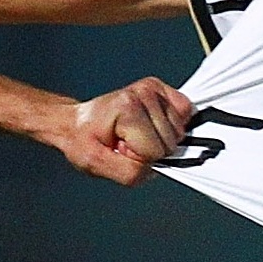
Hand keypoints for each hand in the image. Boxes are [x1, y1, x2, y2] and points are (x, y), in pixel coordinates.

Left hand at [59, 78, 192, 184]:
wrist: (76, 124)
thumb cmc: (84, 141)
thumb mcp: (98, 165)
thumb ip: (131, 172)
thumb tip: (157, 168)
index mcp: (128, 108)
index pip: (156, 151)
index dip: (139, 159)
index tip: (121, 149)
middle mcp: (143, 93)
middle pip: (171, 141)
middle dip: (150, 149)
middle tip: (127, 142)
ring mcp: (154, 89)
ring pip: (180, 130)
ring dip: (159, 138)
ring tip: (134, 134)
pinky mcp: (162, 89)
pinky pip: (186, 113)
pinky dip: (172, 126)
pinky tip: (151, 126)